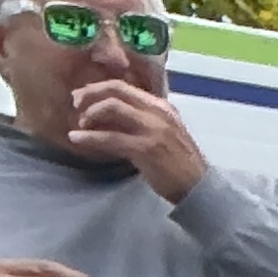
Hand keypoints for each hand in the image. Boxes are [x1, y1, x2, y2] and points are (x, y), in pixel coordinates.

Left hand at [65, 76, 203, 201]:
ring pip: (111, 108)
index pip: (123, 86)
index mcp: (162, 107)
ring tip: (80, 126)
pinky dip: (89, 138)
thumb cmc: (181, 165)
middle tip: (76, 106)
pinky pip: (110, 138)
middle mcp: (158, 112)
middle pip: (115, 91)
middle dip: (89, 95)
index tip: (83, 98)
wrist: (201, 190)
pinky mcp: (146, 149)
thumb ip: (143, 121)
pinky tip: (76, 139)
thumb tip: (110, 115)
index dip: (98, 88)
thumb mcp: (165, 134)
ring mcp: (153, 130)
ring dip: (89, 114)